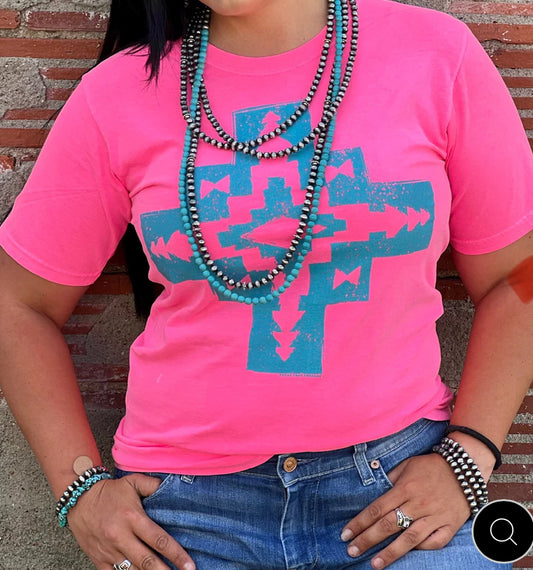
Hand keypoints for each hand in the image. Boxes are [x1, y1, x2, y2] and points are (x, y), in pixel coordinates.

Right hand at [67, 474, 194, 569]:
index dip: (176, 554)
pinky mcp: (98, 560)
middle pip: (147, 561)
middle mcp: (121, 537)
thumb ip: (153, 485)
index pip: (158, 540)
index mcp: (132, 518)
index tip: (189, 565)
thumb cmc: (110, 491)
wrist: (79, 499)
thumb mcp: (132, 481)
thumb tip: (171, 487)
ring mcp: (109, 551)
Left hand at [340, 453, 470, 568]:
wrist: (464, 467)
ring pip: (410, 538)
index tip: (346, 534)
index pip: (377, 508)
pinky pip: (435, 541)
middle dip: (368, 539)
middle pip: (389, 525)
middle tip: (352, 551)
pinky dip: (423, 548)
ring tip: (375, 564)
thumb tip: (374, 491)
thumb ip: (390, 478)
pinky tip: (409, 554)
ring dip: (391, 552)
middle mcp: (418, 504)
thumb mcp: (407, 465)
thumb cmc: (431, 466)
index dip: (360, 522)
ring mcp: (435, 516)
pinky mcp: (450, 525)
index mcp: (405, 488)